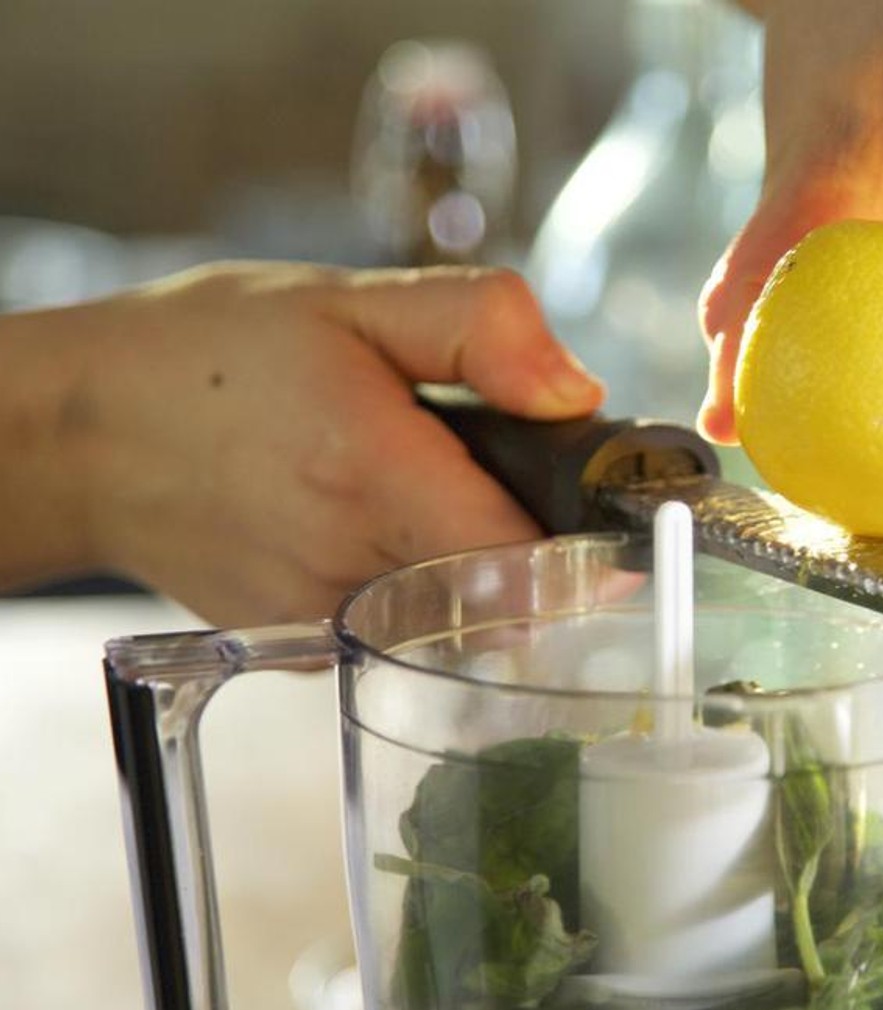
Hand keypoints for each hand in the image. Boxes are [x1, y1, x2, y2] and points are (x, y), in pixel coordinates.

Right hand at [4, 262, 602, 623]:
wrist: (84, 435)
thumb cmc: (209, 357)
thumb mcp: (349, 300)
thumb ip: (479, 330)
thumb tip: (578, 392)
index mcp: (373, 476)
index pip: (531, 558)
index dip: (589, 546)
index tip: (615, 521)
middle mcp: (350, 569)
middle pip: (508, 596)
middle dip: (540, 548)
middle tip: (515, 481)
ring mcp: (322, 625)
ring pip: (458, 622)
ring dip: (477, 569)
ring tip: (428, 494)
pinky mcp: (301, 653)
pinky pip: (400, 630)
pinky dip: (416, 587)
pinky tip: (375, 529)